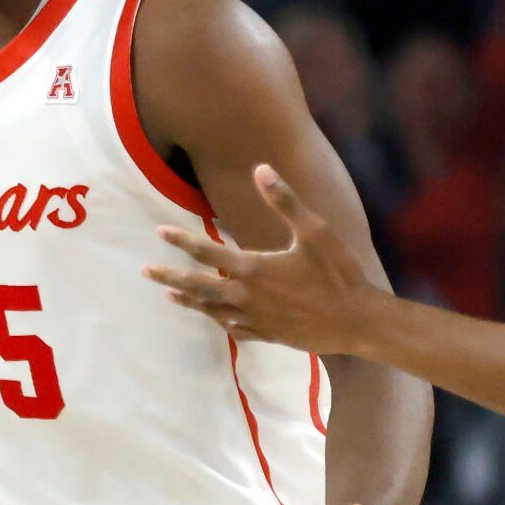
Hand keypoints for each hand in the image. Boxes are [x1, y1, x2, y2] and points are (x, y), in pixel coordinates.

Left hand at [143, 164, 375, 354]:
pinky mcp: (268, 336)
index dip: (181, 241)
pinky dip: (220, 323)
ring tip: (170, 297)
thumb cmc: (339, 274)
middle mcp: (247, 297)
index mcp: (253, 269)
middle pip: (198, 287)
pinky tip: (216, 320)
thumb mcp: (315, 231)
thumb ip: (284, 201)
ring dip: (189, 302)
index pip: (207, 252)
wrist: (358, 322)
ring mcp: (256, 320)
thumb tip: (261, 169)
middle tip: (145, 272)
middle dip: (169, 277)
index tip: (159, 232)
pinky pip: (235, 330)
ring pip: (212, 311)